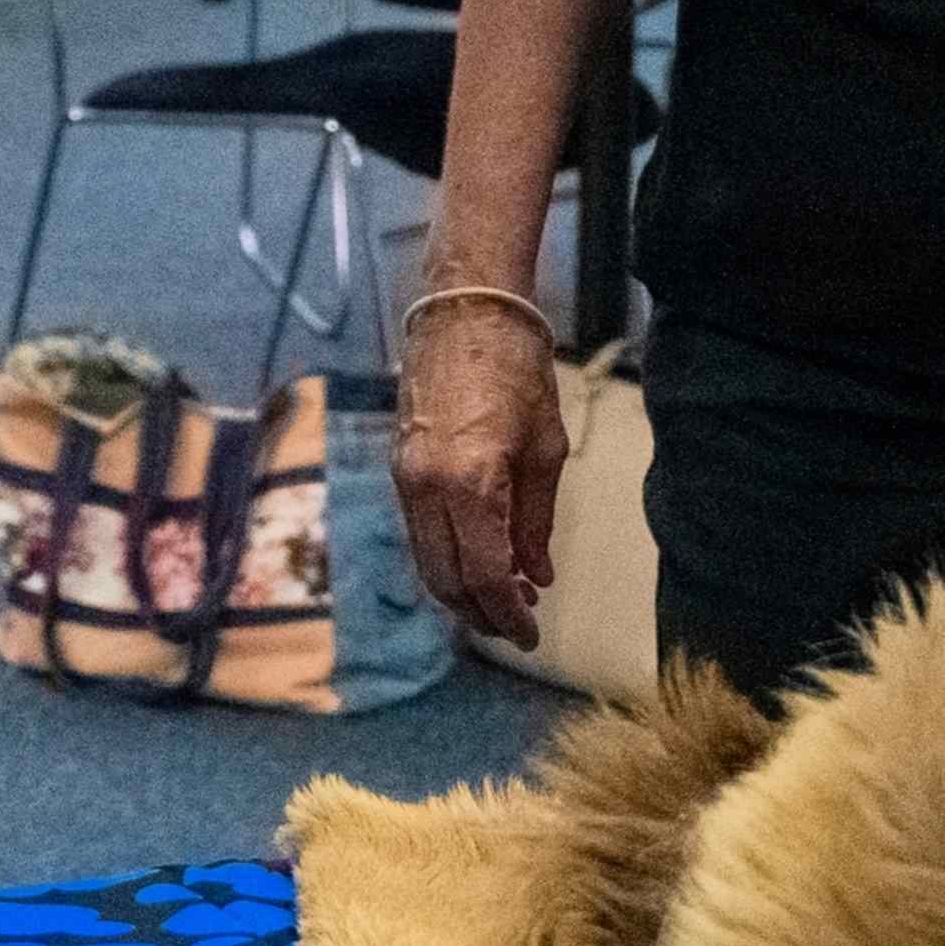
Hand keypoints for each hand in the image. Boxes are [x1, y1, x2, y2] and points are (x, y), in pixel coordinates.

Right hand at [391, 298, 568, 647]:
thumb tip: (537, 576)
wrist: (465, 311)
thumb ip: (536, 520)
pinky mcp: (401, 468)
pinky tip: (482, 558)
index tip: (533, 634)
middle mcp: (426, 488)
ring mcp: (406, 478)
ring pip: (428, 561)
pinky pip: (421, 532)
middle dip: (482, 613)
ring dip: (463, 591)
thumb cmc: (516, 369)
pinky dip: (449, 557)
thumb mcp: (544, 448)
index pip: (486, 575)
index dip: (509, 614)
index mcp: (469, 483)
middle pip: (447, 581)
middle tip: (518, 624)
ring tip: (505, 598)